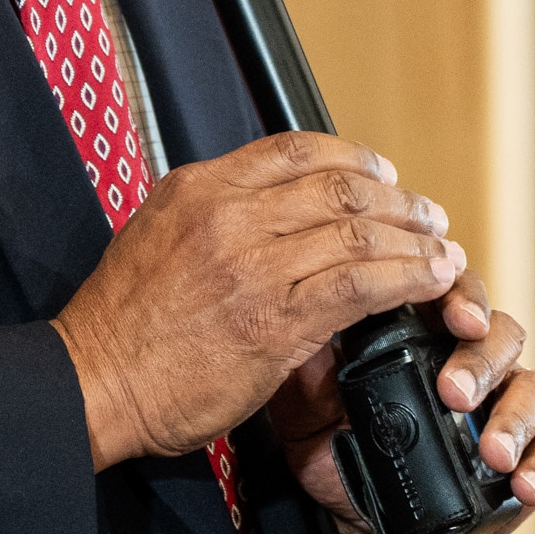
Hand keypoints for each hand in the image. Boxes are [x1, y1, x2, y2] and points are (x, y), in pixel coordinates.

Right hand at [52, 133, 464, 469]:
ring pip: (359, 233)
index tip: (383, 175)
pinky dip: (406, 278)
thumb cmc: (122, 325)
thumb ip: (213, 216)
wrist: (92, 384)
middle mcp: (228, 215)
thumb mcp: (156, 236)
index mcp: (198, 188)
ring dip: (414, 241)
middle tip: (427, 217)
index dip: (353, 158)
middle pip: (338, 187)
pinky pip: (360, 285)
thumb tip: (270, 210)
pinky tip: (429, 282)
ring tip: (442, 252)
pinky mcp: (275, 321)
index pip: (295, 149)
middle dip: (397, 202)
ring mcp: (253, 266)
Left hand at [268, 268, 534, 533]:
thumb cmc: (339, 451)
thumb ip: (309, 373)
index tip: (454, 317)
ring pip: (534, 388)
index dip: (460, 296)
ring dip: (515, 416)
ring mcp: (504, 406)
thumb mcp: (309, 411)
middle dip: (482, 361)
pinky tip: (524, 483)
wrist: (359, 521)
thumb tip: (305, 324)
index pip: (454, 293)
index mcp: (426, 335)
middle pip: (501, 335)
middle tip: (454, 392)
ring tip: (492, 452)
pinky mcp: (528, 454)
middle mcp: (473, 362)